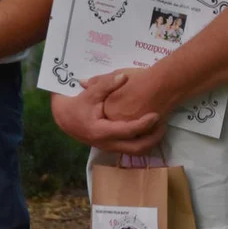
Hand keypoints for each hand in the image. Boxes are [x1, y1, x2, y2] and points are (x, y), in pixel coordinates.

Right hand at [50, 72, 166, 154]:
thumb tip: (124, 77)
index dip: (144, 124)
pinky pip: (130, 148)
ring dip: (149, 142)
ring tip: (160, 128)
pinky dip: (141, 141)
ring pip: (135, 152)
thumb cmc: (75, 105)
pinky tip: (148, 130)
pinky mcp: (111, 146)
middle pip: (137, 148)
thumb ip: (106, 84)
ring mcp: (110, 147)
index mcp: (102, 132)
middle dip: (153, 138)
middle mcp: (108, 144)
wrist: (63, 118)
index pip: (129, 131)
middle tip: (164, 125)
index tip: (157, 115)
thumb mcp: (89, 93)